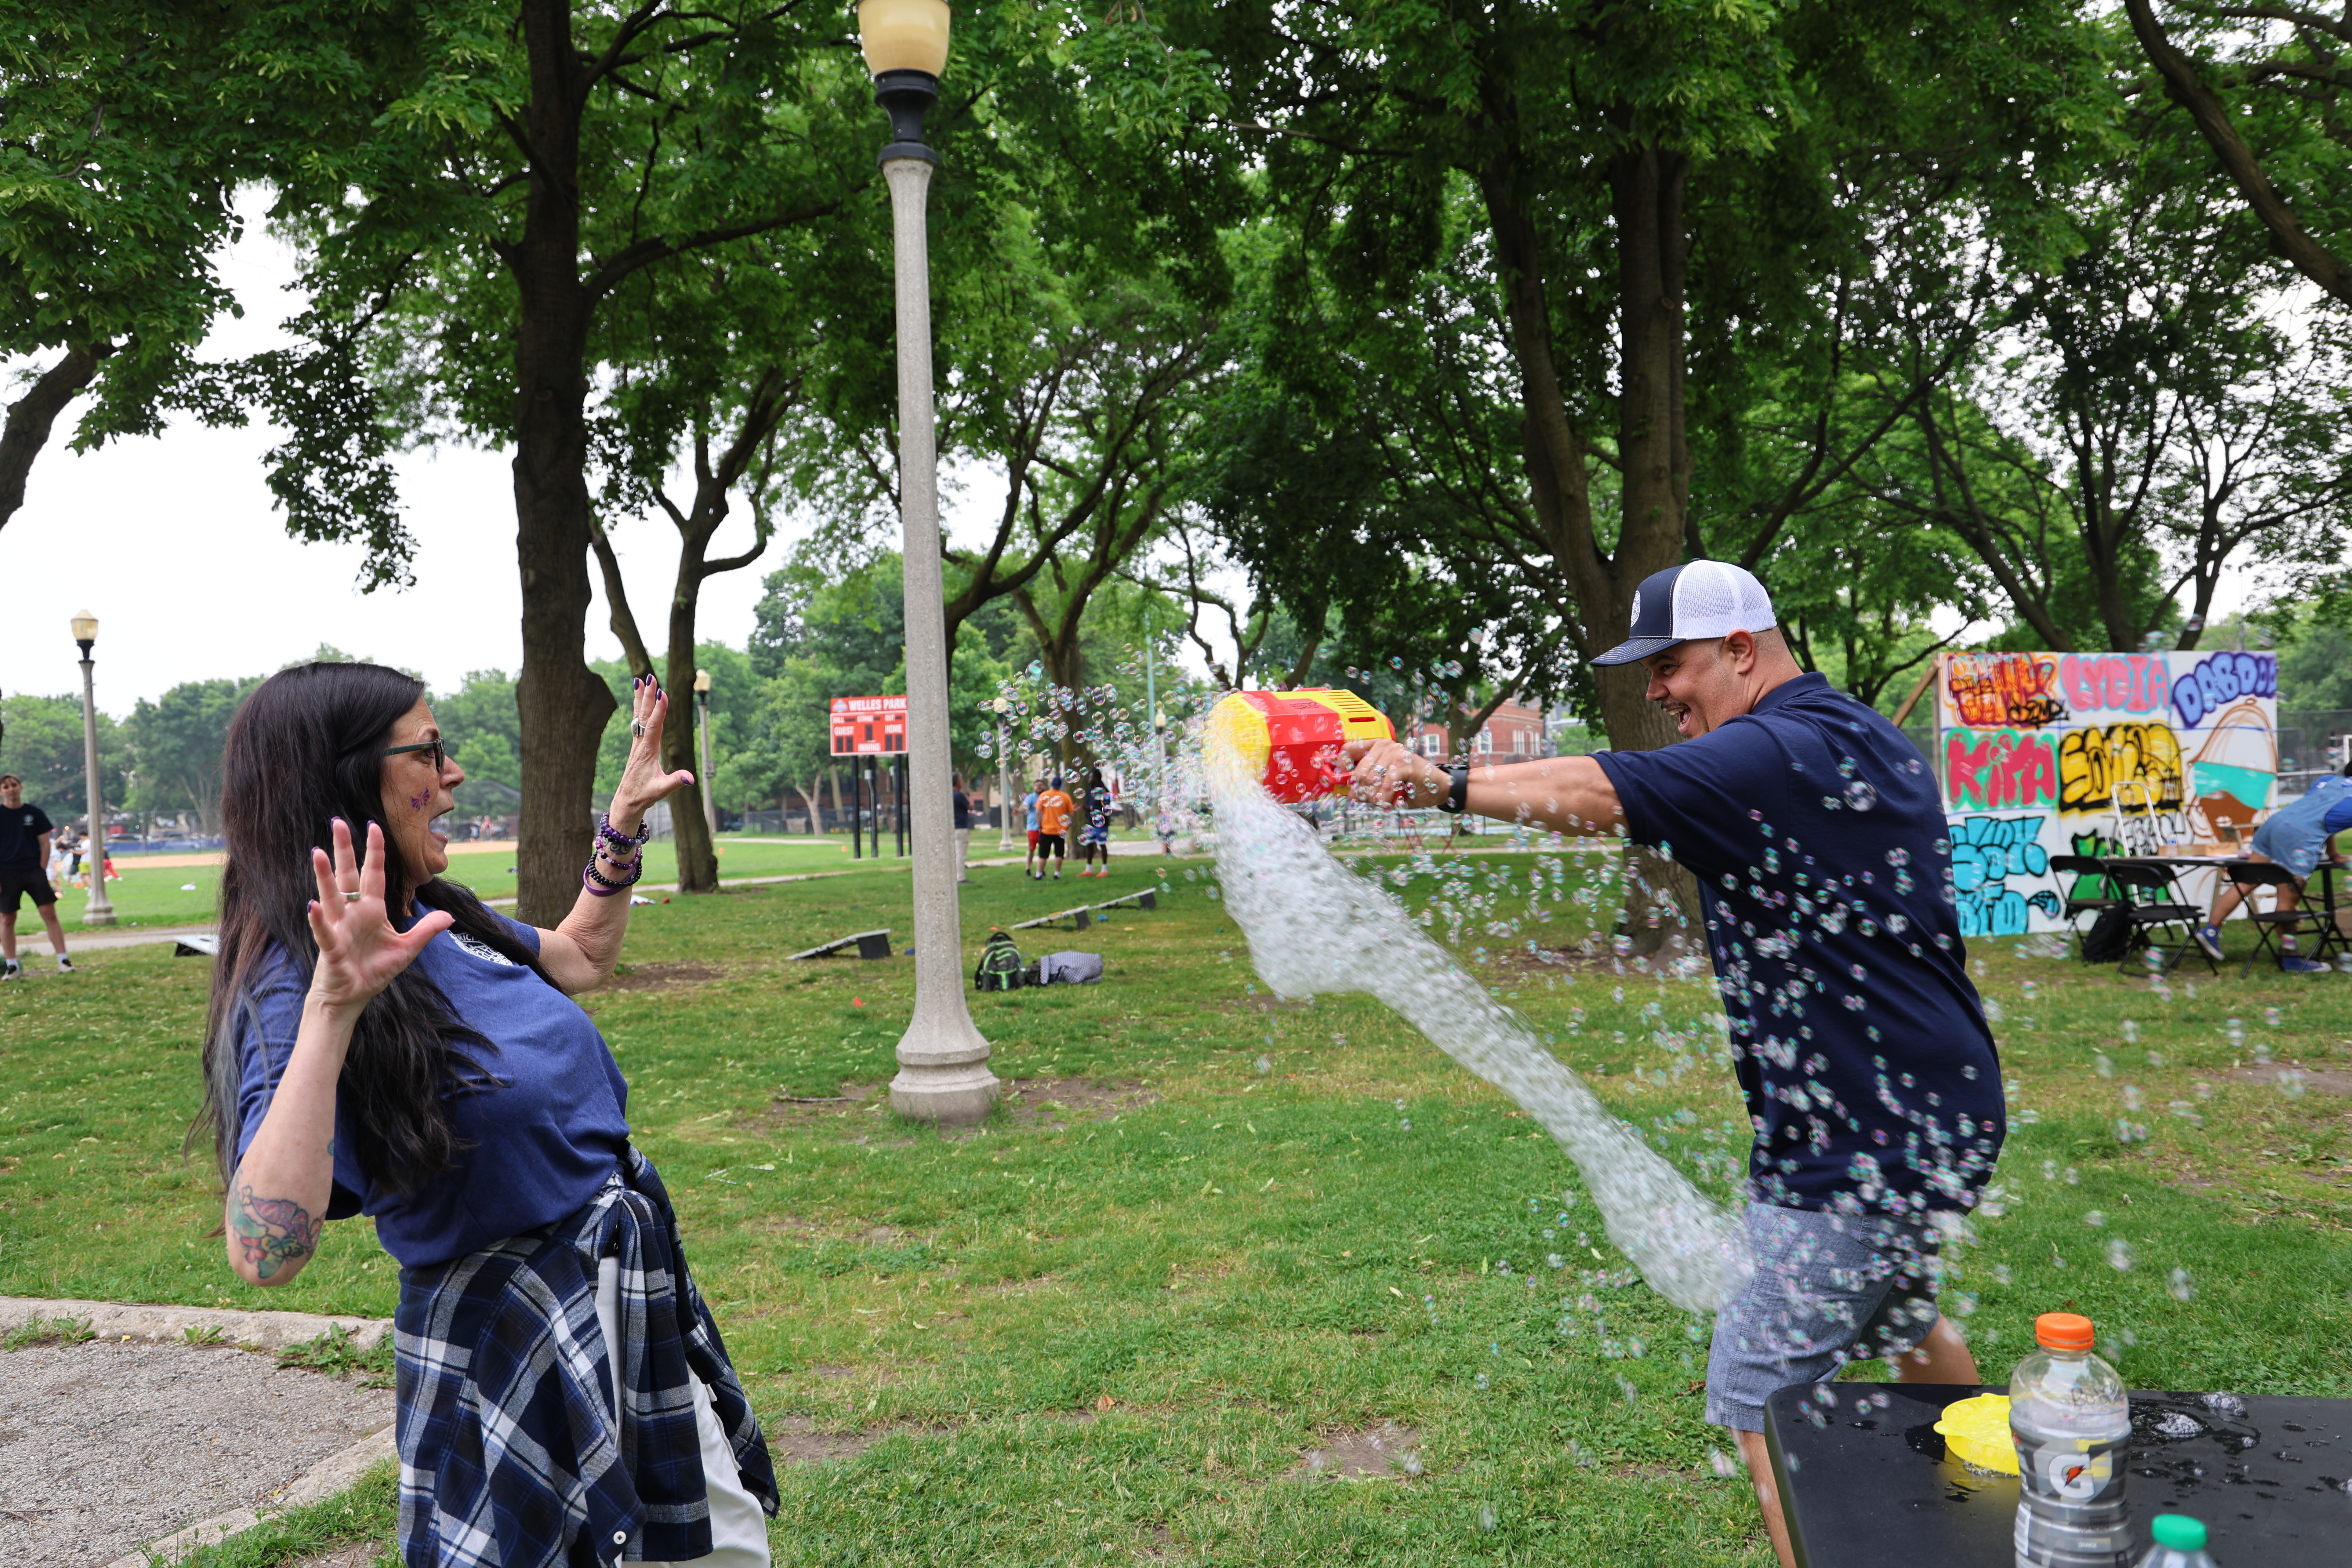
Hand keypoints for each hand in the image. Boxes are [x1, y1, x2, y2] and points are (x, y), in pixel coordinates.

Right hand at [305, 818, 451, 1014]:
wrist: (352, 996)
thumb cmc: (373, 971)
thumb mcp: (407, 950)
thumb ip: (425, 931)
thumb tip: (449, 916)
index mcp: (372, 911)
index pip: (373, 875)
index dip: (374, 851)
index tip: (374, 826)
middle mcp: (353, 914)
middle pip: (348, 876)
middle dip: (343, 850)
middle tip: (337, 822)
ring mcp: (339, 929)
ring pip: (331, 897)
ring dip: (325, 876)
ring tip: (318, 852)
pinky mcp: (331, 949)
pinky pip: (324, 931)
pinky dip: (319, 919)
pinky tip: (313, 905)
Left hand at [609, 674, 696, 833]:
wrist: (627, 800)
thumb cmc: (644, 794)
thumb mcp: (662, 790)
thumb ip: (676, 782)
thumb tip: (690, 778)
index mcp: (647, 751)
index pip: (654, 726)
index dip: (659, 709)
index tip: (662, 693)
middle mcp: (641, 744)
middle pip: (644, 715)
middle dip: (648, 696)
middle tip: (650, 678)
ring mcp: (637, 743)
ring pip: (639, 716)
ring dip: (640, 698)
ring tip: (640, 680)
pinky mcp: (637, 745)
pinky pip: (638, 722)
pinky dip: (639, 708)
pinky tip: (639, 700)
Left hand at [1343, 738, 1447, 806]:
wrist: (1437, 786)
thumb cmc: (1408, 783)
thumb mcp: (1383, 782)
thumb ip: (1366, 785)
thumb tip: (1349, 793)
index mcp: (1376, 746)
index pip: (1348, 749)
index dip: (1342, 766)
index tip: (1344, 783)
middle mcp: (1384, 746)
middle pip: (1359, 772)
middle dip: (1363, 792)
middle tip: (1372, 800)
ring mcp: (1395, 753)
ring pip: (1371, 780)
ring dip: (1375, 797)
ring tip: (1384, 801)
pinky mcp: (1405, 764)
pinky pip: (1386, 785)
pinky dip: (1386, 797)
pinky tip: (1391, 801)